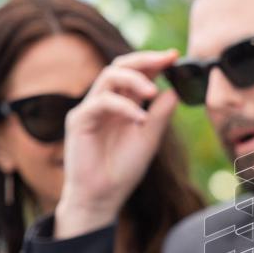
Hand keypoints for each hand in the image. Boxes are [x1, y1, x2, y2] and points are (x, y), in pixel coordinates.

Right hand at [55, 49, 179, 238]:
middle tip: (166, 59)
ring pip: (108, 77)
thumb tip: (174, 91)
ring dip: (134, 79)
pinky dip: (124, 107)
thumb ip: (160, 115)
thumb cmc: (123, 169)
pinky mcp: (79, 120)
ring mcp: (91, 109)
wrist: (103, 196)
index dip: (154, 62)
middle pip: (120, 66)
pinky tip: (140, 119)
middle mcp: (105, 102)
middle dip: (144, 59)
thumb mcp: (149, 138)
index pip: (136, 74)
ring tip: (153, 91)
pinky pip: (101, 103)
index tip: (174, 56)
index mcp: (123, 104)